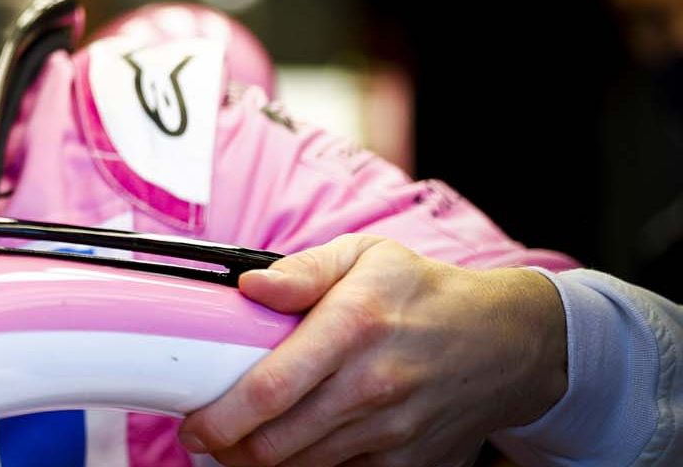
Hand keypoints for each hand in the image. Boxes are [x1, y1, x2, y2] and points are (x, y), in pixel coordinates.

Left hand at [179, 234, 566, 466]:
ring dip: (261, 461)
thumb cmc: (424, 294)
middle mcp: (373, 386)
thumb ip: (302, 270)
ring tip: (243, 439)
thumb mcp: (366, 257)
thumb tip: (249, 287)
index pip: (271, 388)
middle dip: (229, 446)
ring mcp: (394, 432)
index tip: (193, 422)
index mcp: (354, 328)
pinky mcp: (410, 462)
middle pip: (277, 442)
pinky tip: (292, 447)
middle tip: (210, 434)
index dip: (221, 416)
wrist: (508, 343)